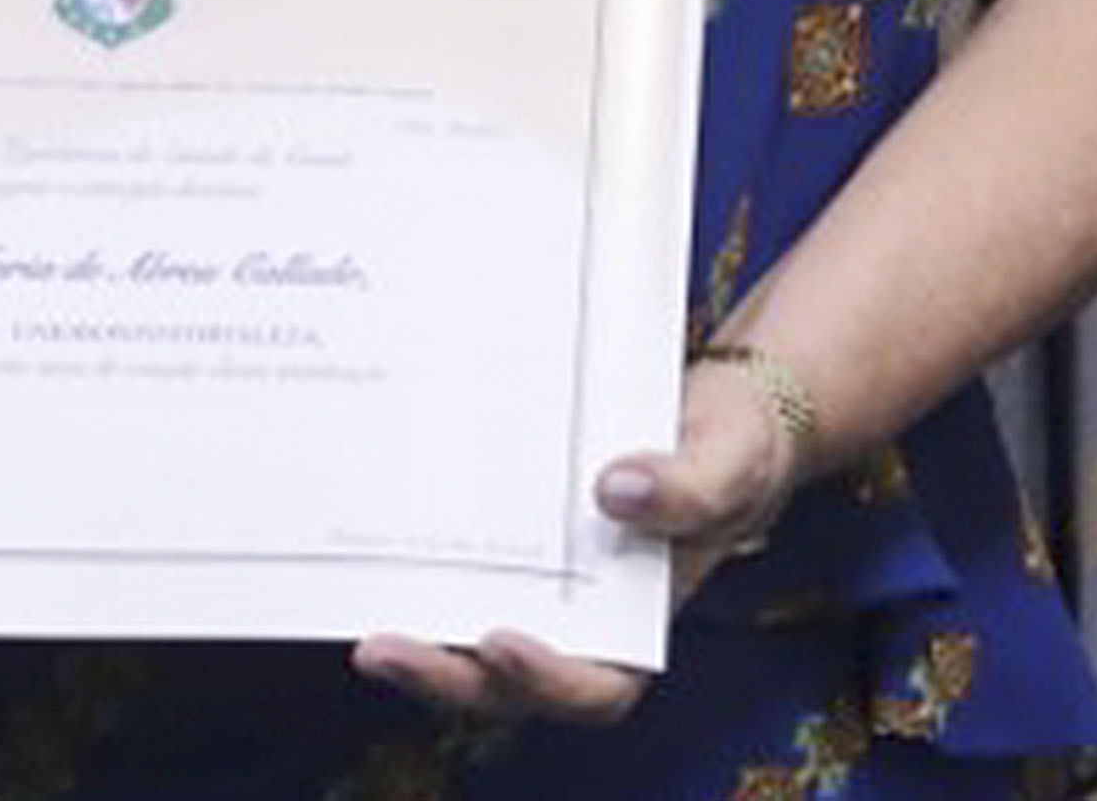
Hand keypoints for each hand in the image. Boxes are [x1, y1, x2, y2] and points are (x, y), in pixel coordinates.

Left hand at [343, 349, 810, 726]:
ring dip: (416, 643)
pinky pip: (458, 571)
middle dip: (444, 676)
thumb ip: (689, 489)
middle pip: (507, 681)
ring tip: (361, 628)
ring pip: (468, 641)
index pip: (594, 687)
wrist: (718, 410)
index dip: (544, 681)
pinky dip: (415, 572)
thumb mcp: (729, 463)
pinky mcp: (508, 543)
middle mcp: (581, 622)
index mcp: (640, 627)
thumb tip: (617, 492)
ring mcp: (538, 587)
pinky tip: (367, 544)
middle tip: (382, 649)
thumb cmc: (735, 450)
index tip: (501, 643)